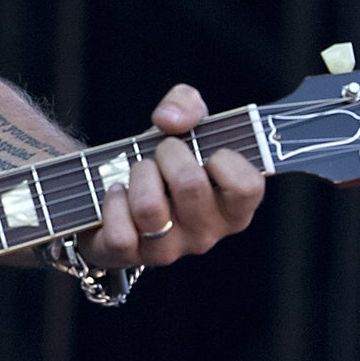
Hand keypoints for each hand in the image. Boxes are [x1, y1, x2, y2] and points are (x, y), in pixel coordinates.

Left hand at [79, 84, 264, 270]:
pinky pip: (120, 231)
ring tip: (139, 172)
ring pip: (149, 207)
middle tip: (162, 154)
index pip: (247, 186)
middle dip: (168, 153)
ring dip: (137, 174)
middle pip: (190, 184)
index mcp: (232, 208)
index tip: (207, 152)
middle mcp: (206, 235)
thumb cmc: (162, 162)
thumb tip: (170, 119)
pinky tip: (117, 193)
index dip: (224, 158)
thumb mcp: (183, 125)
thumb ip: (187, 104)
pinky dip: (112, 200)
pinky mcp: (130, 256)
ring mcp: (168, 250)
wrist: (113, 188)